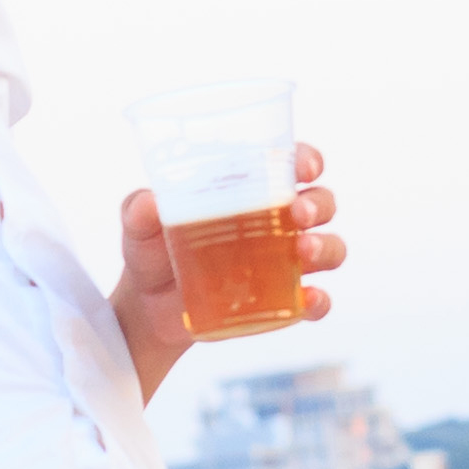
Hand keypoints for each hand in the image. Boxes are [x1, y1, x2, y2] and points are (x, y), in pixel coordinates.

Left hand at [108, 146, 339, 389]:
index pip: (293, 165)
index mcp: (251, 189)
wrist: (147, 308)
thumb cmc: (151, 250)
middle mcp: (278, 222)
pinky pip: (315, 301)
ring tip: (304, 252)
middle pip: (321, 202)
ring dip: (326, 247)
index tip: (306, 168)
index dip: (308, 160)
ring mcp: (284, 263)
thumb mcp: (139, 226)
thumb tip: (150, 203)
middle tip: (299, 213)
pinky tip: (307, 300)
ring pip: (329, 247)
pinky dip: (319, 301)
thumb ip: (139, 210)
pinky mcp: (282, 302)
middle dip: (319, 204)